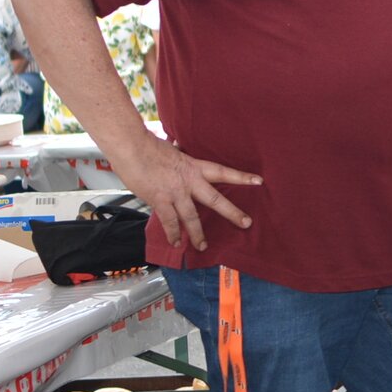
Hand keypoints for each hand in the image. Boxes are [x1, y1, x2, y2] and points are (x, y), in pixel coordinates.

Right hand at [120, 136, 259, 251]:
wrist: (132, 147)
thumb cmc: (148, 146)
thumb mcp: (172, 151)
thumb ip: (179, 159)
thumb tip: (177, 152)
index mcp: (194, 166)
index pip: (223, 172)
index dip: (241, 177)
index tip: (259, 181)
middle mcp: (189, 181)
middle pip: (215, 199)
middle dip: (232, 213)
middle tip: (246, 223)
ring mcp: (175, 192)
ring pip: (192, 217)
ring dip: (198, 234)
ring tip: (203, 246)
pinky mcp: (160, 200)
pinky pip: (169, 221)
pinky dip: (173, 234)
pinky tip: (176, 243)